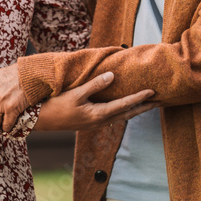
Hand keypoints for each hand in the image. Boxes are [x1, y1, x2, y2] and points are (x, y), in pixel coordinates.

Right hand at [34, 72, 155, 131]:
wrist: (40, 120)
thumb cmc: (56, 106)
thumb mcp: (75, 94)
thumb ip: (94, 85)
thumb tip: (112, 76)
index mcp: (98, 114)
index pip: (124, 105)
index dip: (140, 97)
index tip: (153, 91)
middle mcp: (100, 121)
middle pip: (128, 114)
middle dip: (144, 108)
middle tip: (160, 101)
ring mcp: (95, 123)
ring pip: (121, 117)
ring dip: (135, 110)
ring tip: (147, 104)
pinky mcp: (90, 122)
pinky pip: (113, 117)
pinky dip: (123, 111)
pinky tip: (125, 108)